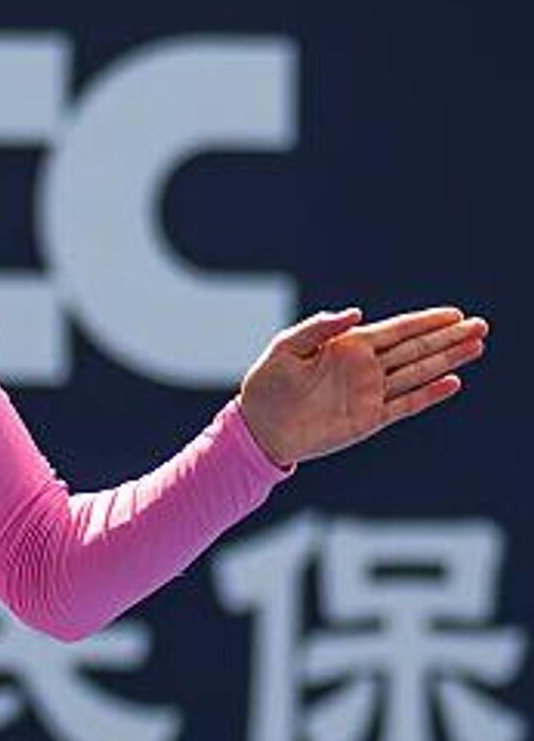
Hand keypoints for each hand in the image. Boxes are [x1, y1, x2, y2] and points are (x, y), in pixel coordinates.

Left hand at [237, 305, 488, 467]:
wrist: (259, 428)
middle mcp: (365, 368)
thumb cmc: (267, 384)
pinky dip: (428, 394)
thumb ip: (319, 327)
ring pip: (417, 373)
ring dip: (446, 360)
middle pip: (415, 348)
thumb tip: (357, 312)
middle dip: (448, 337)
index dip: (426, 321)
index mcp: (348, 346)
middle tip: (481, 325)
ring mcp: (369, 393)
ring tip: (477, 346)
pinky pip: (405, 404)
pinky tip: (452, 382)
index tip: (455, 314)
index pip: (396, 329)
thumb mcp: (286, 348)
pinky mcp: (368, 419)